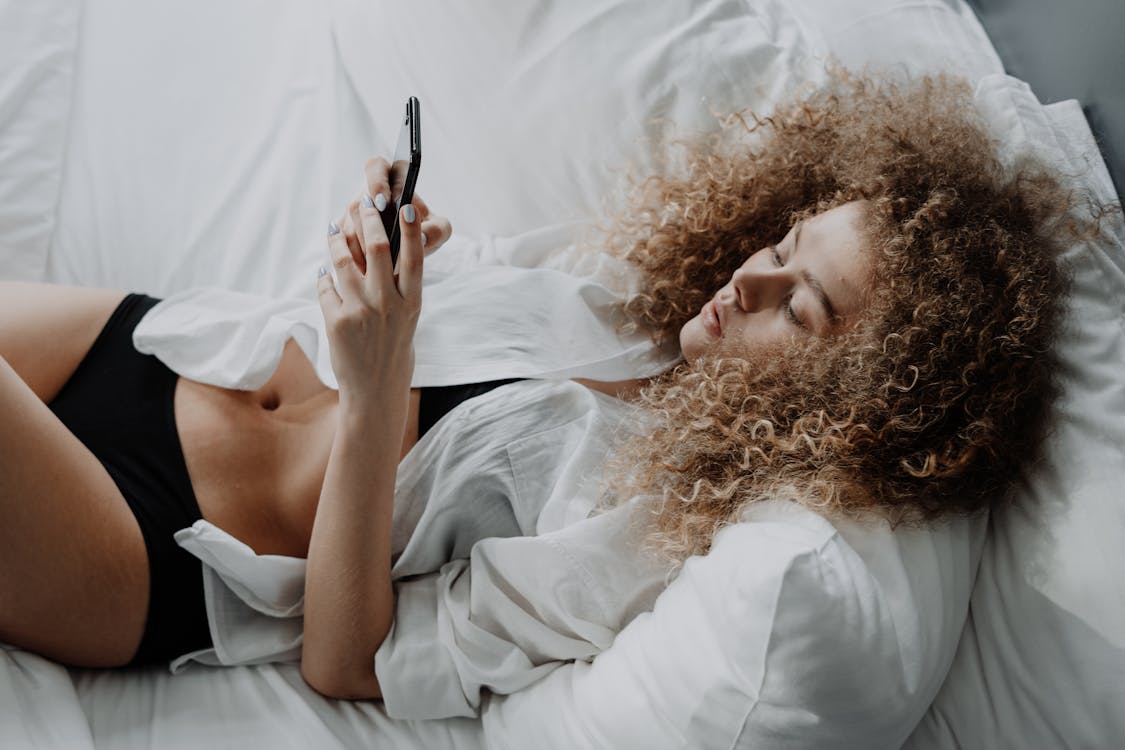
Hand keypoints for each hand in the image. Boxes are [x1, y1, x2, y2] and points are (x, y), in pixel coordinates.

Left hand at [316, 196, 424, 400]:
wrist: (376, 391)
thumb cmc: (394, 351)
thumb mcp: (407, 319)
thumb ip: (398, 289)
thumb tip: (381, 252)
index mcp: (411, 303)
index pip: (414, 258)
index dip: (410, 230)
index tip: (405, 206)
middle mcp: (388, 304)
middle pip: (378, 249)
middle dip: (369, 219)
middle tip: (363, 201)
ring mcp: (361, 312)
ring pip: (344, 261)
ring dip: (337, 240)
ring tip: (334, 229)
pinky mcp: (336, 322)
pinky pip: (326, 287)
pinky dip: (324, 276)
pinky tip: (324, 271)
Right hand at [338, 157, 452, 273]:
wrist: (412, 252)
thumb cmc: (426, 233)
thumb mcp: (439, 231)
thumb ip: (436, 230)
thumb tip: (420, 236)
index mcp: (393, 179)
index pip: (376, 167)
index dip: (376, 182)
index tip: (384, 203)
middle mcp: (369, 192)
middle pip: (359, 202)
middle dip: (368, 225)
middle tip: (381, 244)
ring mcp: (353, 212)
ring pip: (347, 225)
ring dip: (361, 245)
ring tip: (376, 265)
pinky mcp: (342, 230)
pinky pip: (340, 242)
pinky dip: (353, 257)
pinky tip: (366, 270)